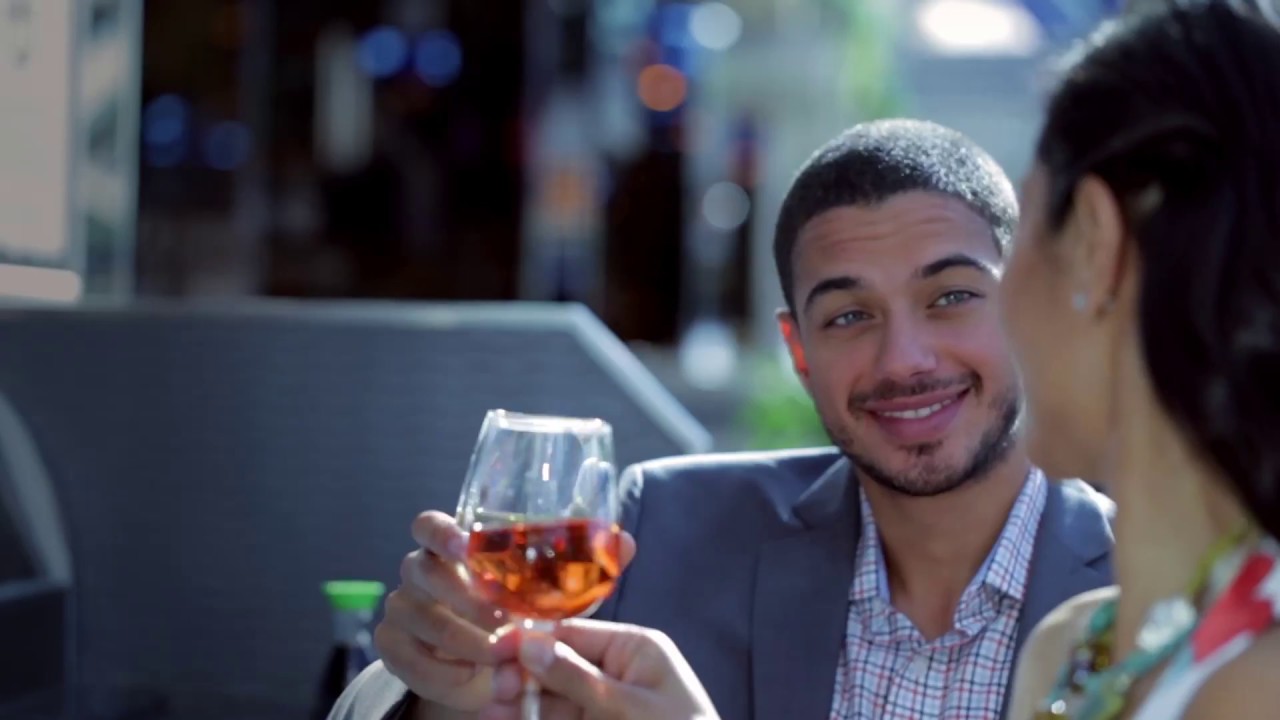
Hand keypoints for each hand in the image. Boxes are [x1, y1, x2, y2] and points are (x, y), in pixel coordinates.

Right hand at [375, 511, 635, 711]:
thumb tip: (624, 543)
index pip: (428, 525)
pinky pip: (409, 661)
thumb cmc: (520, 614)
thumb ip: (583, 565)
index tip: (468, 546)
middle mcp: (418, 572)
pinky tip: (475, 682)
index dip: (442, 532)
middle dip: (463, 597)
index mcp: (452, 547)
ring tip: (501, 659)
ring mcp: (400, 609)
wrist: (484, 666)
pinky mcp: (394, 649)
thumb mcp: (552, 591)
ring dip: (462, 641)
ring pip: (417, 619)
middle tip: (503, 621)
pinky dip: (443, 674)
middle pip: (421, 571)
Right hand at [479, 619, 719, 719]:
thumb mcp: (630, 708)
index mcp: (635, 650)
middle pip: (558, 667)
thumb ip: (579, 680)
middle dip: (523, 677)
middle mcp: (616, 672)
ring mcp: (606, 705)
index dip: (533, 641)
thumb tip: (530, 646)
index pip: (574, 635)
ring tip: (490, 713)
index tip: (497, 651)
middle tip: (495, 690)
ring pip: (553, 700)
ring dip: (522, 705)